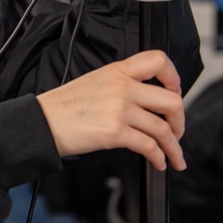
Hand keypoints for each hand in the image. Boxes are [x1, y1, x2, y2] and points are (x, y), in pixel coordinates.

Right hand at [36, 50, 185, 170]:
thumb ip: (122, 84)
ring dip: (174, 147)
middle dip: (180, 121)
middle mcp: (123, 86)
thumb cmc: (64, 106)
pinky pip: (150, 146)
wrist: (43, 122)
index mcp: (118, 71)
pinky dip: (160, 158)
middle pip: (171, 100)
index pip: (158, 60)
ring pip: (164, 128)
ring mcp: (120, 109)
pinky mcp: (115, 132)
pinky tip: (159, 163)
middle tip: (176, 131)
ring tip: (173, 156)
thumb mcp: (95, 81)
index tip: (175, 91)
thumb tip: (147, 102)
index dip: (174, 77)